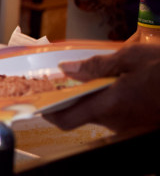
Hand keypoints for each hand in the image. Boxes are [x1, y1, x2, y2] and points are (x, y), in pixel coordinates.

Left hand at [42, 44, 159, 132]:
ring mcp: (133, 127)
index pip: (66, 120)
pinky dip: (114, 103)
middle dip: (73, 99)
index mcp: (110, 105)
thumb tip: (67, 69)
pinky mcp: (144, 126)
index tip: (39, 100)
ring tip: (100, 78)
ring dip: (96, 99)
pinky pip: (121, 116)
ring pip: (103, 116)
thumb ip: (96, 66)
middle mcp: (119, 122)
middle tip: (69, 80)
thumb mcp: (130, 58)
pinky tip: (121, 86)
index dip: (48, 112)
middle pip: (83, 116)